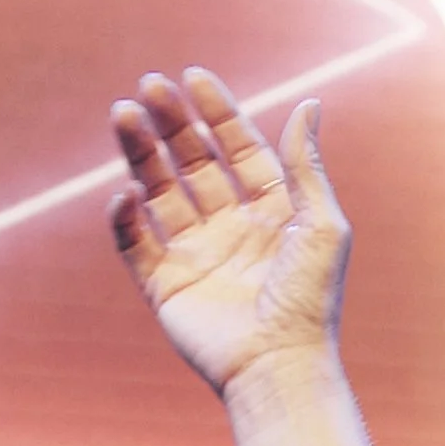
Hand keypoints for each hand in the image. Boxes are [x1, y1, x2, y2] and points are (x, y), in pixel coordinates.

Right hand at [109, 65, 349, 395]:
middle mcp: (230, 228)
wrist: (280, 368)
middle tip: (147, 87)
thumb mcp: (321, 224)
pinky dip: (126, 216)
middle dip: (170, 124)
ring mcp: (196, 255)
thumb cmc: (311, 301)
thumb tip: (310, 102)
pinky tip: (127, 191)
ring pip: (159, 192)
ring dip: (139, 153)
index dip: (217, 112)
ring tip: (122, 115)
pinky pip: (136, 243)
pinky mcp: (165, 285)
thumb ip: (305, 166)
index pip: (237, 149)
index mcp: (270, 212)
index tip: (193, 77)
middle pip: (192, 163)